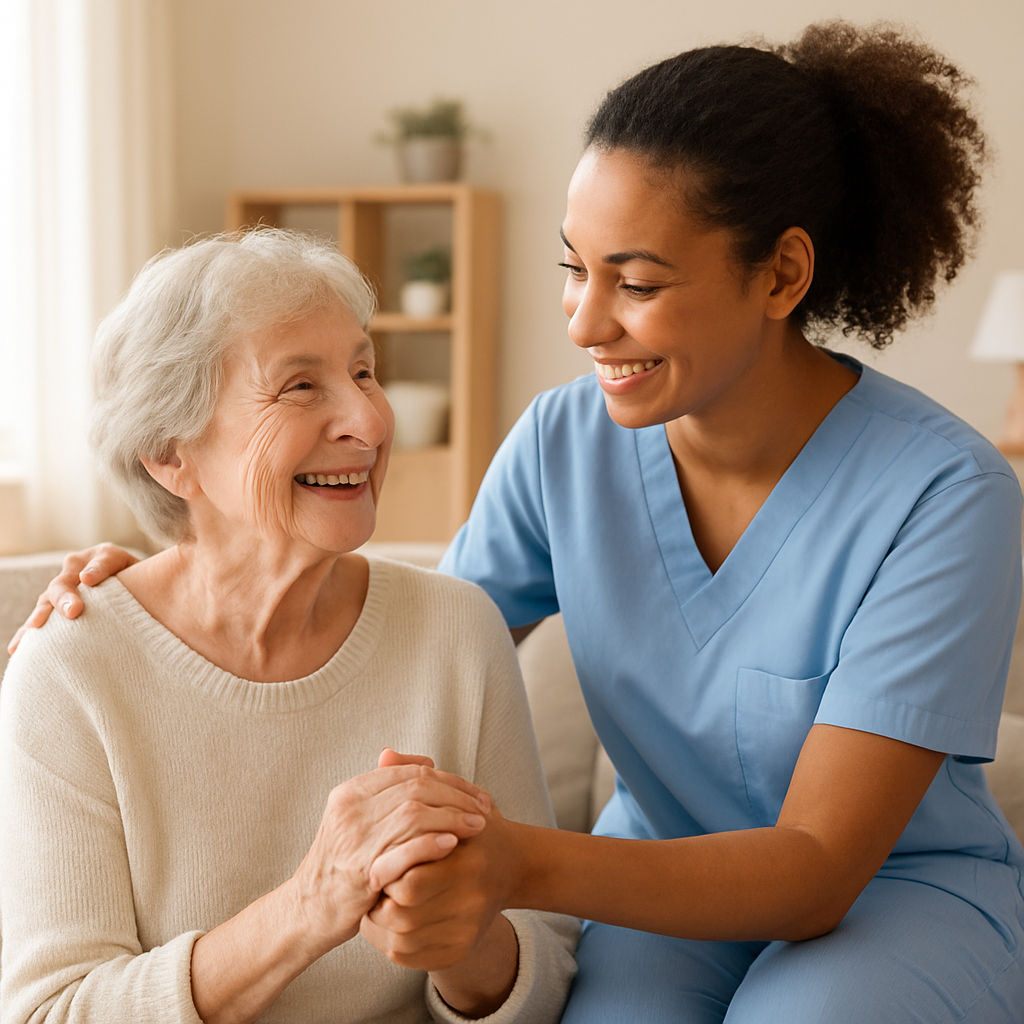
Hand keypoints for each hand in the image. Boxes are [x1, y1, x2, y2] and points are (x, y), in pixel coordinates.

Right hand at [6, 544, 138, 653]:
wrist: (138, 590)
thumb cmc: (146, 584)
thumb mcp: (144, 574)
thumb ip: (136, 574)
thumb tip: (92, 580)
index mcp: (105, 555)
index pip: (103, 560)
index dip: (96, 570)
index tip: (89, 580)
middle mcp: (78, 568)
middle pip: (66, 582)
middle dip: (66, 596)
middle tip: (73, 612)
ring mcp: (64, 588)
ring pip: (48, 600)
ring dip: (42, 615)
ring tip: (36, 628)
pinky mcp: (55, 608)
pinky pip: (39, 621)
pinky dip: (28, 633)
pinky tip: (18, 649)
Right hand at [291, 763, 490, 952]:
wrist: (310, 908)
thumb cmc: (343, 861)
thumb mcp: (357, 817)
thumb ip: (389, 788)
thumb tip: (428, 763)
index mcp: (351, 791)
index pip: (410, 772)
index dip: (450, 779)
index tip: (476, 792)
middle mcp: (351, 810)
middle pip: (417, 789)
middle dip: (457, 797)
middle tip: (485, 809)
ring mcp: (354, 841)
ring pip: (414, 815)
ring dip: (453, 818)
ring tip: (478, 826)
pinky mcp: (361, 873)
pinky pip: (402, 852)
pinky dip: (430, 844)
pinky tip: (453, 844)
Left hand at [360, 802, 518, 972]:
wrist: (509, 866)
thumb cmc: (473, 833)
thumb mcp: (454, 811)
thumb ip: (420, 807)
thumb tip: (381, 789)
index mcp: (469, 867)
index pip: (410, 884)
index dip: (388, 875)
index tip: (383, 863)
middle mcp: (471, 904)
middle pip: (402, 917)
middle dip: (379, 902)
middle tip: (375, 886)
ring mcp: (466, 933)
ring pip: (399, 943)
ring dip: (378, 924)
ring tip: (378, 902)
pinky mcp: (459, 951)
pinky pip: (409, 958)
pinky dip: (389, 941)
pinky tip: (388, 922)